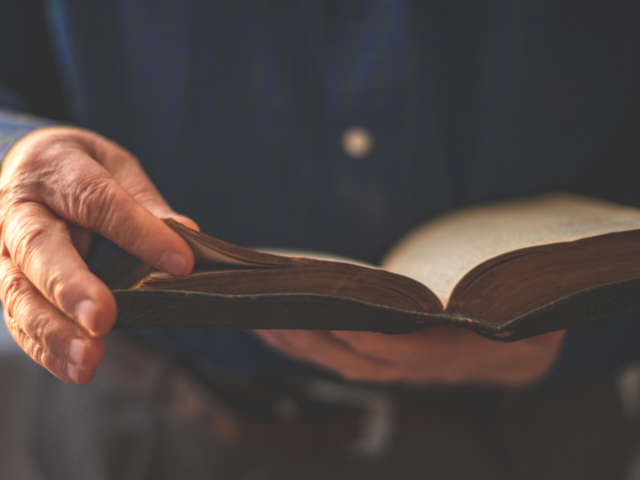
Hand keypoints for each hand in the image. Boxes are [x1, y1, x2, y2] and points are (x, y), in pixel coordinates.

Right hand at [0, 126, 195, 383]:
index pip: (97, 200)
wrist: (27, 165)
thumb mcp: (115, 167)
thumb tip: (187, 234)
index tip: (180, 262)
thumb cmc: (78, 167)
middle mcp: (19, 210)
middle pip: (39, 248)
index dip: (139, 232)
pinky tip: (75, 368)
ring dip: (53, 330)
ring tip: (89, 357)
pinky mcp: (5, 279)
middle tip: (103, 318)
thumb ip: (145, 203)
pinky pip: (17, 316)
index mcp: (55, 169)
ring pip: (17, 291)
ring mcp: (4, 248)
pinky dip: (45, 347)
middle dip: (71, 287)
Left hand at [255, 328, 564, 386]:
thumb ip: (527, 316)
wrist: (512, 356)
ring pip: (338, 362)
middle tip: (278, 313)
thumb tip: (529, 310)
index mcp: (456, 357)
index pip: (410, 356)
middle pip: (358, 362)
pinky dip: (302, 344)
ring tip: (261, 315)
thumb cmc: (521, 328)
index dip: (377, 344)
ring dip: (298, 343)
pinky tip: (273, 327)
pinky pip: (334, 355)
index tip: (344, 324)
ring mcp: (395, 366)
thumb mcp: (538, 323)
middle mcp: (417, 368)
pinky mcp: (379, 357)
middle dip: (316, 341)